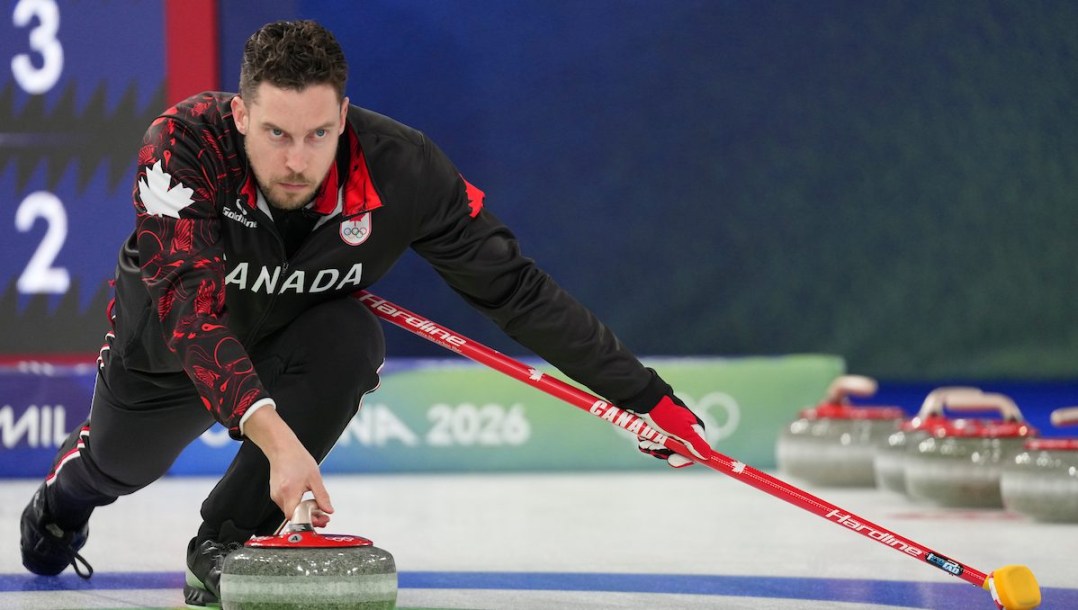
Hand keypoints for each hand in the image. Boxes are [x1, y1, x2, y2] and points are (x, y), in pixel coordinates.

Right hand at [243, 407, 333, 526]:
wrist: (282, 448)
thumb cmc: (298, 459)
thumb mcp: (315, 478)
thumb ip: (322, 496)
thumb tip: (329, 510)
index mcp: (290, 493)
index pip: (296, 518)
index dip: (308, 522)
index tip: (322, 520)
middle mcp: (280, 496)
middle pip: (294, 516)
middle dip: (310, 518)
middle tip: (324, 517)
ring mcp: (276, 495)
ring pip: (290, 511)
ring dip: (304, 512)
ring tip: (317, 506)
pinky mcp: (275, 493)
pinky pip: (287, 504)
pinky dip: (297, 505)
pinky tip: (306, 500)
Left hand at [638, 394, 711, 467]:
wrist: (645, 400)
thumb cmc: (666, 413)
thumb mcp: (682, 429)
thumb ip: (695, 443)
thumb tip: (707, 455)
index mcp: (694, 431)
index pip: (694, 454)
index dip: (683, 459)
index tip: (671, 460)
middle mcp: (684, 433)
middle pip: (676, 453)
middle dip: (663, 451)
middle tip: (655, 444)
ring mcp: (670, 432)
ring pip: (663, 449)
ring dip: (653, 446)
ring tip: (647, 437)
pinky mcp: (658, 431)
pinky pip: (654, 444)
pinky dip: (648, 442)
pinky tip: (643, 435)